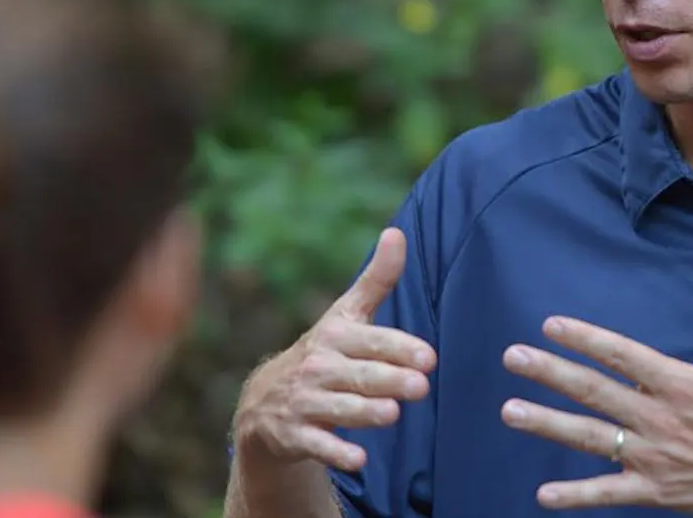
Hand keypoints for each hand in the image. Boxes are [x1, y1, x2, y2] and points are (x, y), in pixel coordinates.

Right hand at [232, 227, 437, 471]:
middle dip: (390, 380)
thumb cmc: (324, 352)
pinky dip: (336, 452)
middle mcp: (319, 367)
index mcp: (336, 336)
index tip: (429, 357)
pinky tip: (359, 459)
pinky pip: (317, 445)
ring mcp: (305, 402)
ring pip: (340, 409)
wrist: (264, 402)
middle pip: (360, 375)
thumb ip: (376, 279)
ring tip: (393, 414)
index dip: (399, 349)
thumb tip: (397, 232)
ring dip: (365, 413)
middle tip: (422, 386)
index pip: (372, 341)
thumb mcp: (346, 315)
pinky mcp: (295, 434)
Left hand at [500, 271, 692, 516]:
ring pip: (590, 438)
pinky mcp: (657, 492)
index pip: (622, 355)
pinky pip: (609, 494)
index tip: (551, 325)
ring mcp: (654, 458)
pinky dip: (576, 495)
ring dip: (548, 423)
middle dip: (550, 373)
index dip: (584, 338)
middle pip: (594, 391)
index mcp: (681, 384)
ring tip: (511, 411)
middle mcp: (660, 419)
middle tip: (513, 357)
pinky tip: (544, 494)